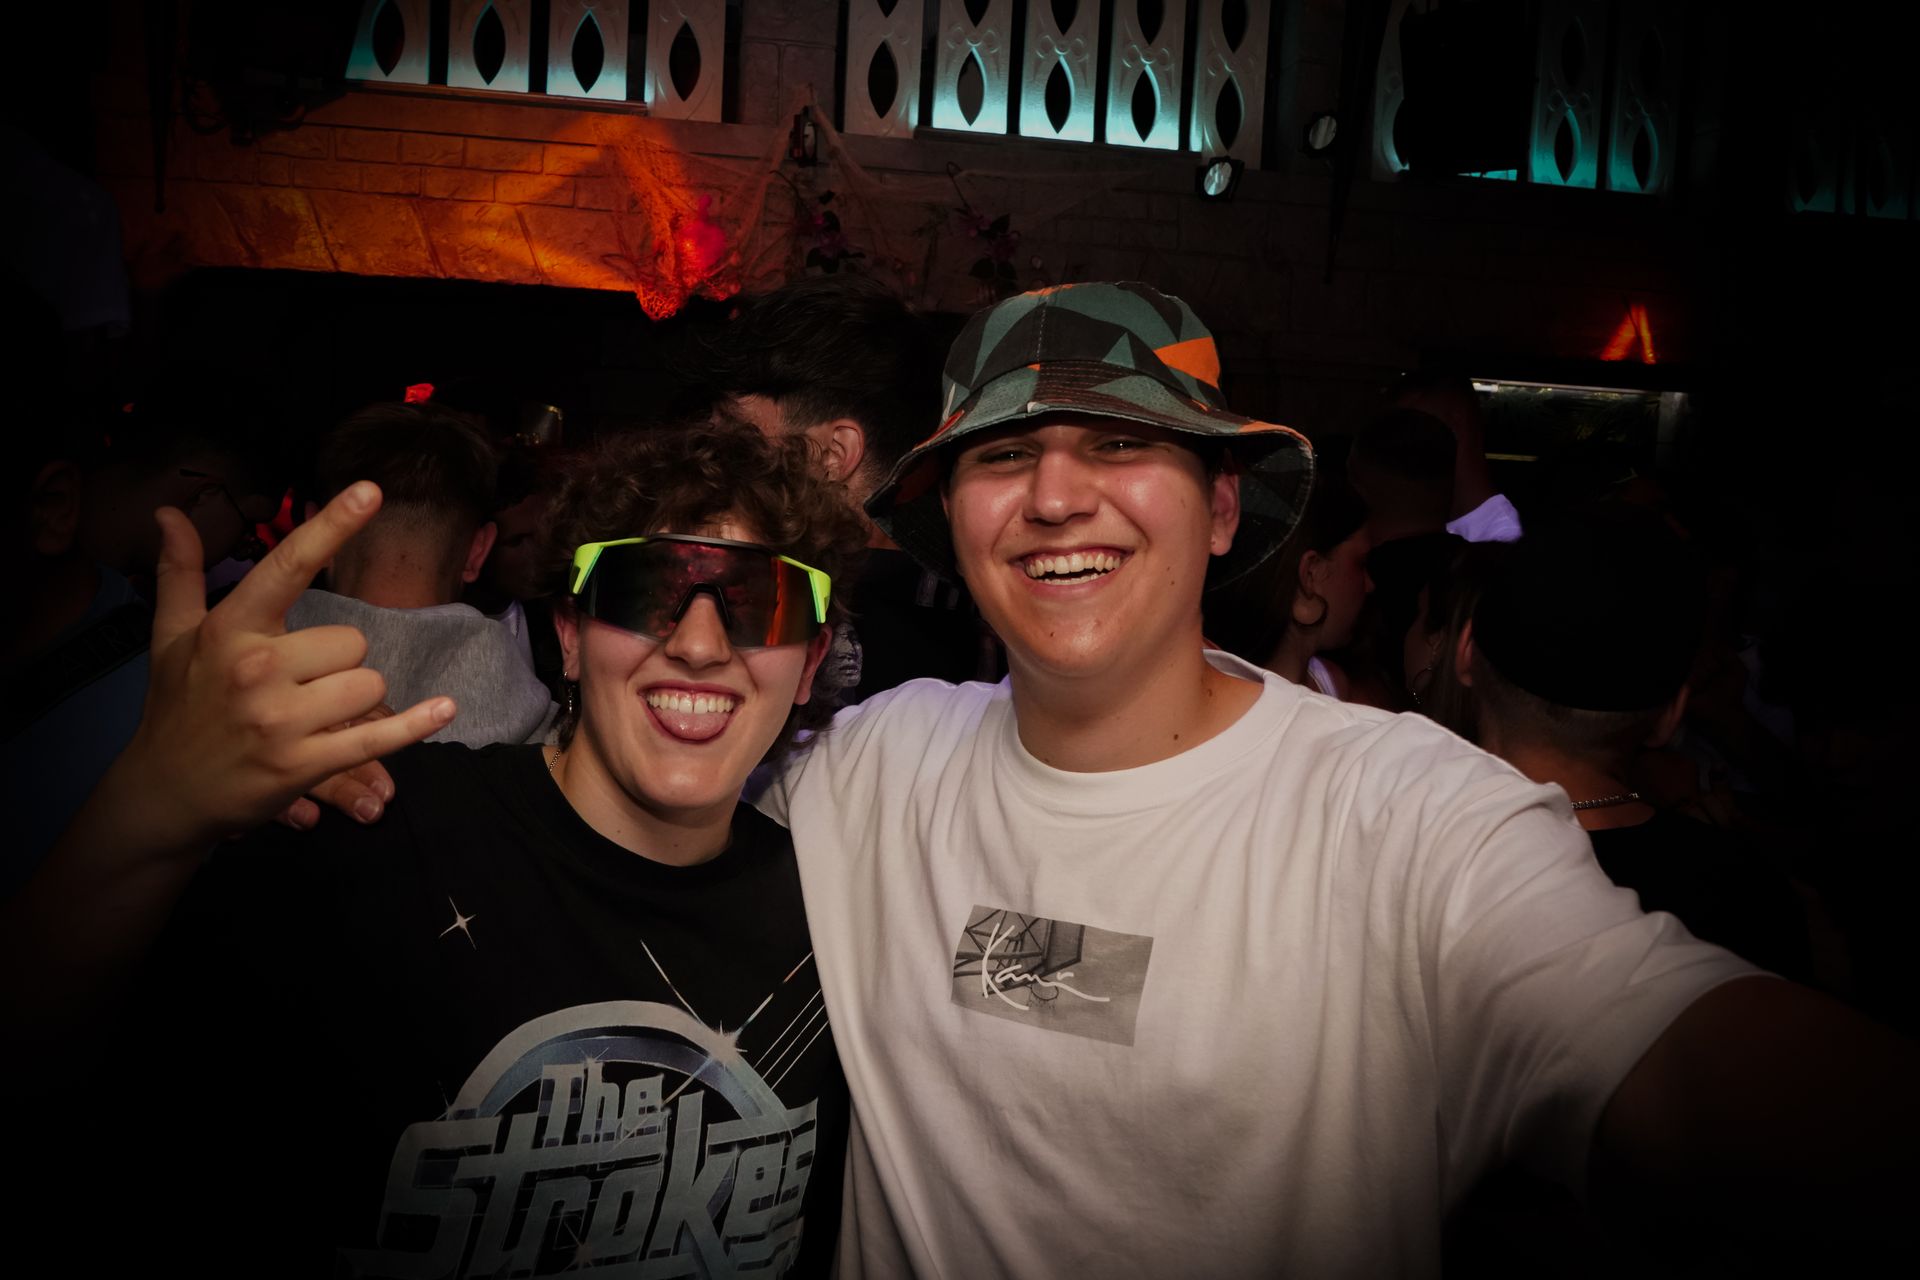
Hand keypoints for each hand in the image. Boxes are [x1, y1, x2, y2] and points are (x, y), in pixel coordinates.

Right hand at [126, 481, 454, 847]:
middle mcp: (257, 668)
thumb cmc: (177, 708)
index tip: (371, 490)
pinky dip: (414, 725)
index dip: (332, 527)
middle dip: (340, 663)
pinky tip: (443, 709)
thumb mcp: (172, 638)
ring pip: (369, 684)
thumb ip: (181, 573)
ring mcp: (281, 719)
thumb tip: (169, 513)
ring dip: (356, 701)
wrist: (164, 794)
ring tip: (314, 716)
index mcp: (231, 629)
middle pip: (353, 641)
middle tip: (302, 685)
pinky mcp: (304, 763)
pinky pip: (377, 735)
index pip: (288, 567)